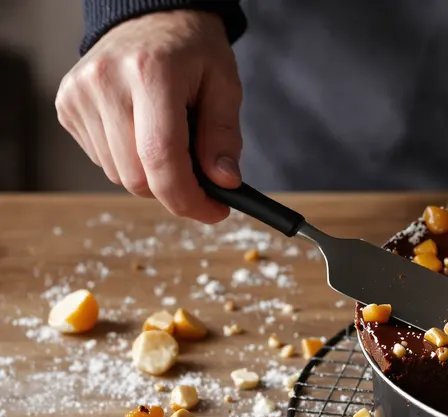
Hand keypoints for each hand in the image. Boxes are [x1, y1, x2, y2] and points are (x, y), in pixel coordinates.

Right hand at [56, 10, 242, 222]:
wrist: (151, 18)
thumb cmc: (192, 51)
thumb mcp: (224, 85)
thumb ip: (224, 136)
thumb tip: (224, 182)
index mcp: (150, 73)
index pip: (161, 158)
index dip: (188, 198)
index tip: (214, 211)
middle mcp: (106, 83)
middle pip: (137, 176)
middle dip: (174, 189)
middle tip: (200, 178)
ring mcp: (80, 94)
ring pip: (118, 175)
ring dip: (150, 174)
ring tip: (169, 139)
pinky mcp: (67, 105)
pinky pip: (102, 160)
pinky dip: (128, 159)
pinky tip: (141, 130)